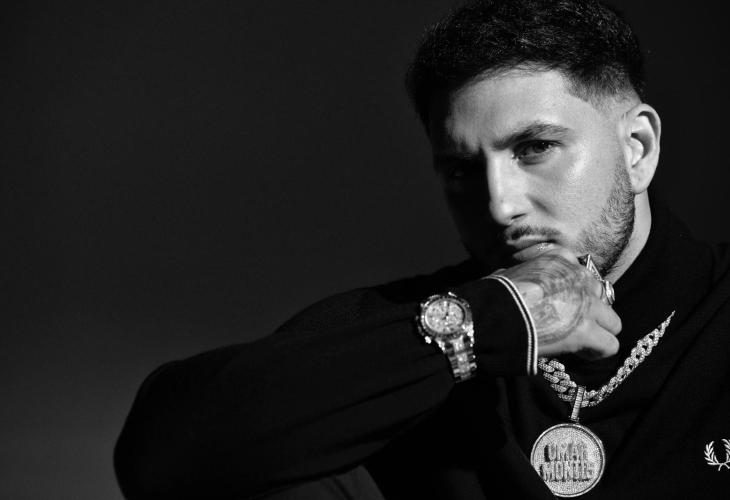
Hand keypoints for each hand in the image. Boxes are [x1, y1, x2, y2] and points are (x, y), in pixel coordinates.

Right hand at [495, 248, 621, 358]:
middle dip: (588, 310)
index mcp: (559, 259)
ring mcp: (586, 304)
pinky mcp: (587, 330)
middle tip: (570, 324)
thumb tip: (521, 282)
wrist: (493, 316)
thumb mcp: (511, 272)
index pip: (580, 273)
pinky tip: (580, 353)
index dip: (573, 291)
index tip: (560, 305)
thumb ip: (527, 274)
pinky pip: (609, 344)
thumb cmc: (494, 295)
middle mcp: (578, 277)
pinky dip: (597, 352)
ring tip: (580, 342)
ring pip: (612, 321)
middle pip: (600, 295)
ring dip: (598, 331)